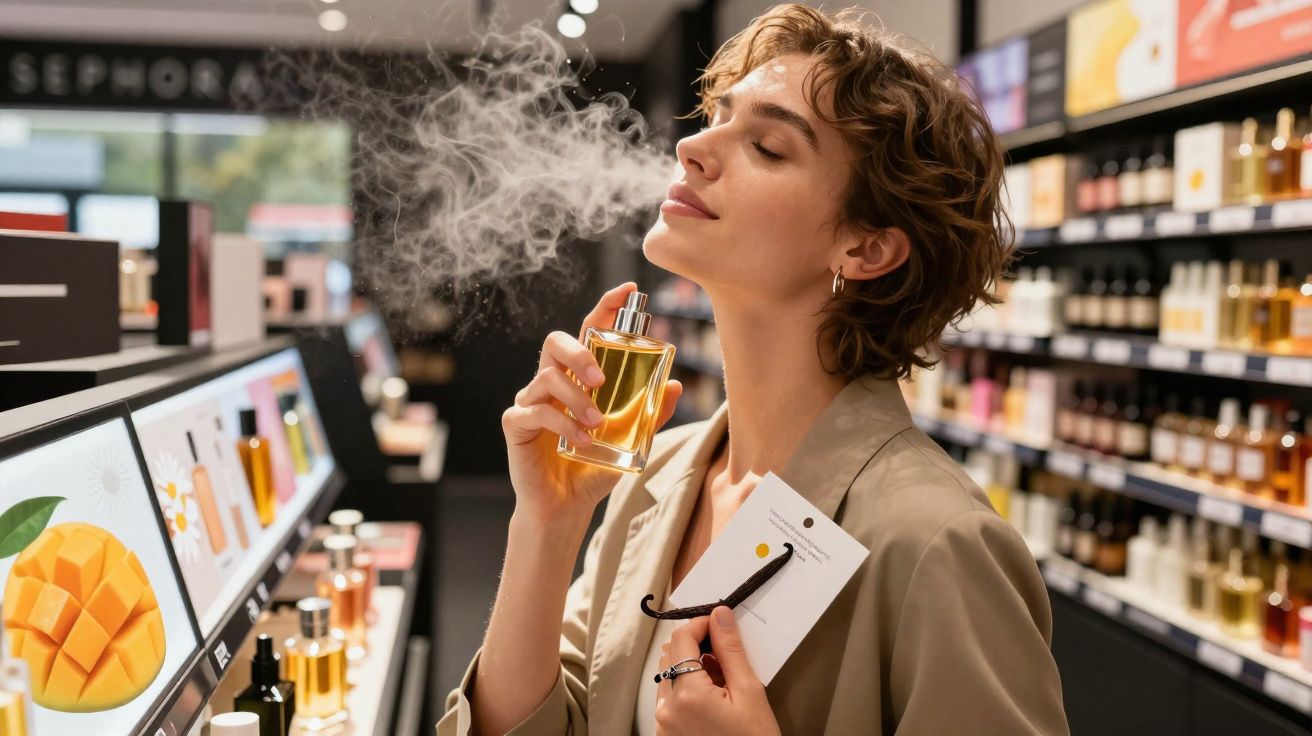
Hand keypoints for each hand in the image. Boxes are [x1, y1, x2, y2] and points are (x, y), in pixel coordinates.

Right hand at [502, 282, 682, 527]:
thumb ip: (649, 414)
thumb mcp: (630, 439)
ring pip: (547, 377)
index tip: (627, 290)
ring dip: (577, 399)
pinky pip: (535, 412)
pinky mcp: (516, 424)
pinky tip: (582, 442)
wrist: (566, 508)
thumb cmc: (593, 468)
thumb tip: (675, 385)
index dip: (604, 307)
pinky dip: (562, 424)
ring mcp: (530, 401)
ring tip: (597, 424)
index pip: (588, 332)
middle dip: (581, 352)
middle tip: (602, 379)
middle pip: (556, 342)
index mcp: (578, 378)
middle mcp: (551, 382)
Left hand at [654, 607, 780, 735]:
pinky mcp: (665, 734)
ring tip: (722, 679)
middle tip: (724, 652)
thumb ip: (730, 650)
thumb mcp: (749, 692)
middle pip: (670, 655)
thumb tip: (720, 615)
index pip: (681, 639)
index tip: (718, 621)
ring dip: (690, 667)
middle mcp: (666, 708)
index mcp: (687, 695)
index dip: (699, 623)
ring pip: (668, 675)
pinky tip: (712, 697)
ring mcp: (663, 723)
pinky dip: (686, 688)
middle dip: (695, 645)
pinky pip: (669, 698)